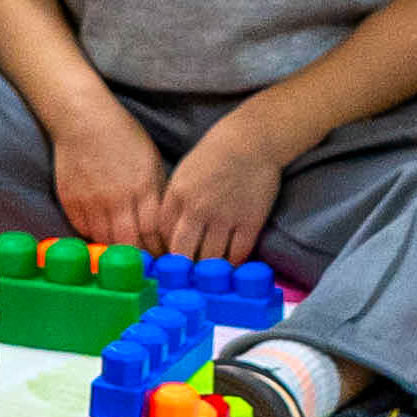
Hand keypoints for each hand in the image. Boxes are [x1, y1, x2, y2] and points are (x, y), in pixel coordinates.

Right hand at [50, 112, 168, 252]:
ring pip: (106, 241)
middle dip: (141, 257)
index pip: (154, 231)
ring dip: (117, 250)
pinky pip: (84, 231)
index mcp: (142, 186)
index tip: (163, 257)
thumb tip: (165, 225)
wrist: (83, 120)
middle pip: (130, 243)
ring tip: (126, 254)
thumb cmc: (123, 137)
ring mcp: (91, 201)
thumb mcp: (151, 160)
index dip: (160, 249)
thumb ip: (157, 193)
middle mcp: (117, 198)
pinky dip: (95, 237)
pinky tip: (103, 235)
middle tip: (146, 263)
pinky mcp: (71, 202)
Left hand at [157, 115, 283, 270]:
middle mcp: (197, 209)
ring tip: (211, 273)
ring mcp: (224, 217)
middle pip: (183, 253)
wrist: (252, 141)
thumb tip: (171, 233)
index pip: (163, 235)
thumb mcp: (185, 173)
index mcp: (177, 195)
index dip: (167, 250)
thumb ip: (175, 201)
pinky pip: (238, 253)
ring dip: (210, 269)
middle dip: (184, 268)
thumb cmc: (216, 154)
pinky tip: (232, 264)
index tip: (172, 258)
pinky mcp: (250, 221)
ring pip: (211, 259)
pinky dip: (234, 263)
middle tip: (189, 275)